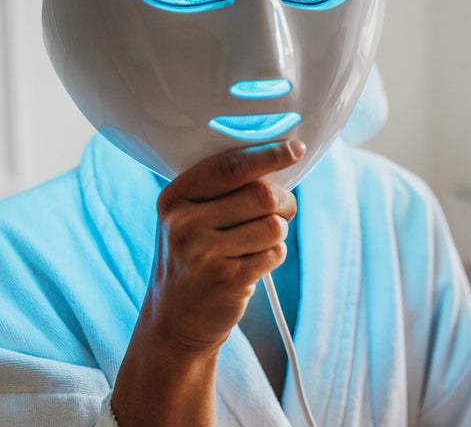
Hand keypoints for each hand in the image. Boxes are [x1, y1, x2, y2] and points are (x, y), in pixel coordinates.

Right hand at [111, 139, 303, 426]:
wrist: (174, 320)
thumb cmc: (193, 257)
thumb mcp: (189, 218)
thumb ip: (223, 190)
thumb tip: (281, 159)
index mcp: (174, 198)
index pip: (230, 167)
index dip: (269, 155)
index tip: (295, 149)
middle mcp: (183, 224)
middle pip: (262, 194)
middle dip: (284, 200)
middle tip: (283, 209)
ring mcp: (203, 254)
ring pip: (273, 225)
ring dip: (278, 232)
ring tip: (259, 242)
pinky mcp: (226, 280)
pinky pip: (274, 254)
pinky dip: (274, 255)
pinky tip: (253, 264)